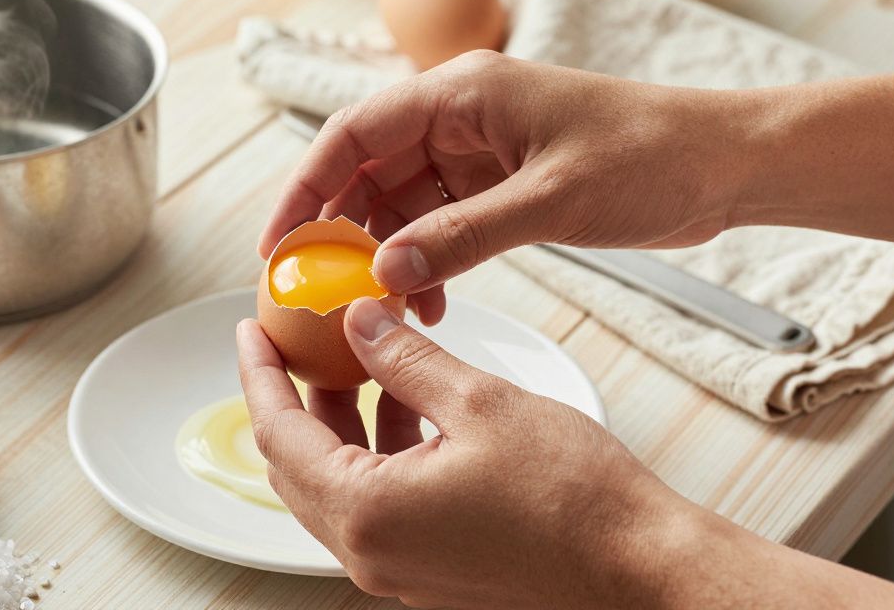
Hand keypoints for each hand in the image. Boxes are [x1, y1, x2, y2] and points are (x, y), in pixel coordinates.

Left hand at [237, 298, 893, 608]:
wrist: (642, 569)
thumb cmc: (574, 498)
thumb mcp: (479, 403)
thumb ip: (404, 360)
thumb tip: (357, 322)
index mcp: (367, 514)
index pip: (280, 434)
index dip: (261, 374)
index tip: (251, 331)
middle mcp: (371, 554)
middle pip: (298, 465)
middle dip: (293, 397)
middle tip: (293, 342)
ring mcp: (400, 570)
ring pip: (338, 485)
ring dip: (339, 423)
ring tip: (356, 361)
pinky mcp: (431, 571)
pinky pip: (377, 506)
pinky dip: (377, 454)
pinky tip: (405, 406)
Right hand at [258, 51, 751, 320]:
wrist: (724, 165)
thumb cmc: (649, 157)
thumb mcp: (551, 199)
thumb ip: (463, 235)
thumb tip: (384, 273)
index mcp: (461, 93)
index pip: (353, 133)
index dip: (305, 187)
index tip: (278, 245)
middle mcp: (459, 117)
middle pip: (368, 171)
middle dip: (342, 232)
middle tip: (321, 291)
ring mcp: (478, 152)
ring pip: (402, 204)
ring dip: (390, 256)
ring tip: (390, 309)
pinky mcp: (501, 185)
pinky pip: (441, 224)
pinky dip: (429, 262)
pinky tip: (432, 302)